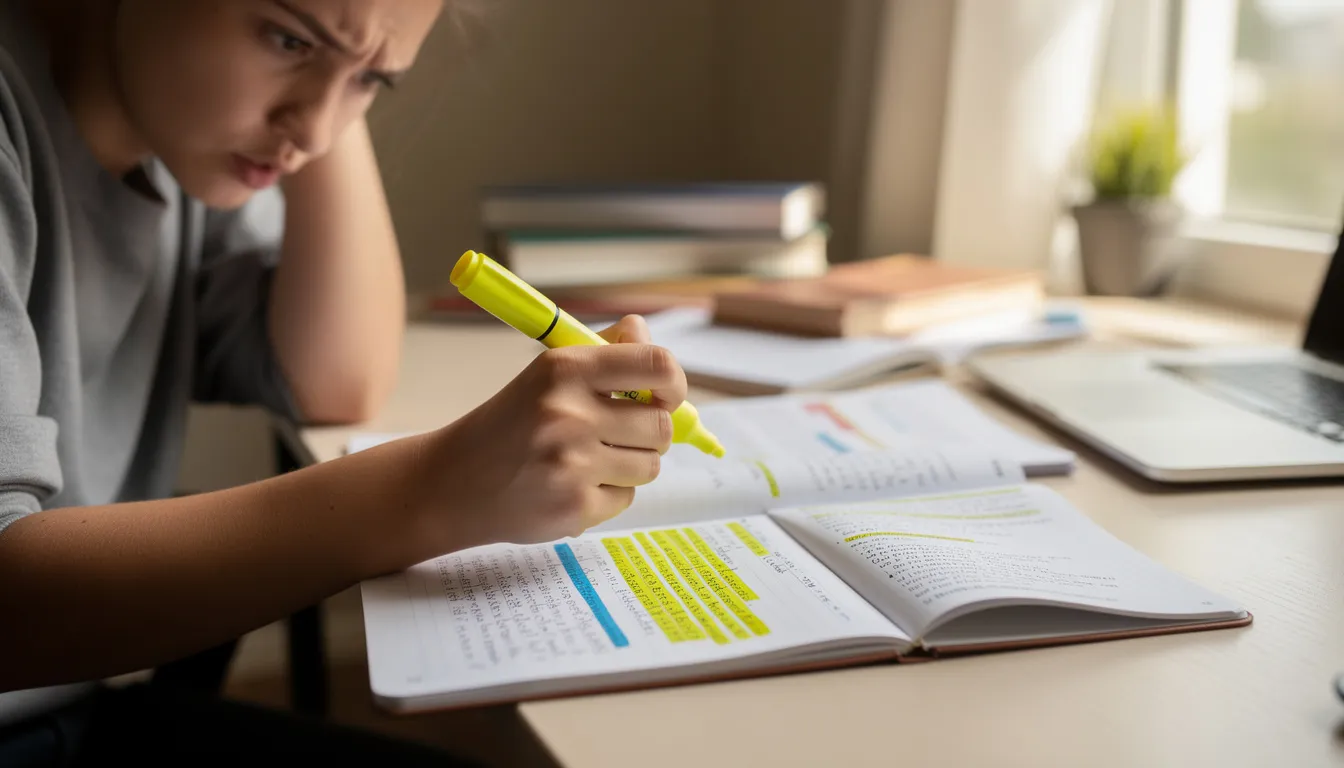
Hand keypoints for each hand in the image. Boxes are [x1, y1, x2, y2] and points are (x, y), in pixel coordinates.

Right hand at [414, 316, 685, 549]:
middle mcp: (570, 414)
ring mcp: (572, 465)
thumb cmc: (510, 423)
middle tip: (621, 434)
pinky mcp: (574, 508)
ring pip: (649, 465)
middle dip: (650, 432)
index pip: (656, 365)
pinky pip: (626, 498)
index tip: (667, 395)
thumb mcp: (546, 374)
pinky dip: (608, 494)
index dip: (674, 383)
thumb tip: (643, 330)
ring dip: (630, 465)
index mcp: (566, 370)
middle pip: (660, 425)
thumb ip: (602, 352)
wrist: (452, 481)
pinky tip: (572, 485)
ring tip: (590, 460)